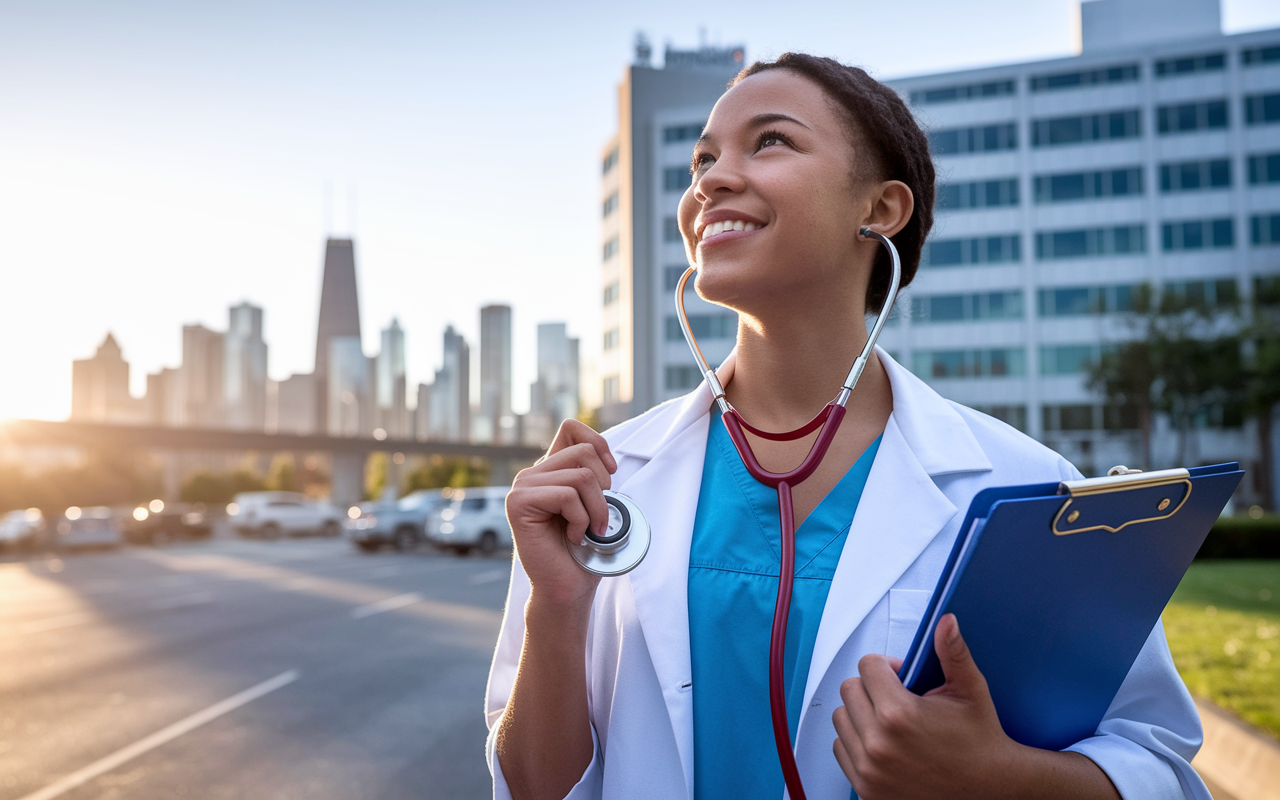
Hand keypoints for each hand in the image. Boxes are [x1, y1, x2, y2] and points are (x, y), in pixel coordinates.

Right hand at [506, 420, 616, 610]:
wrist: (568, 587)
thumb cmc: (586, 551)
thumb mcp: (597, 505)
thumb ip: (593, 477)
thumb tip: (608, 461)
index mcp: (551, 470)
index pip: (572, 429)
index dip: (598, 443)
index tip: (611, 474)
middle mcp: (533, 474)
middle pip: (584, 453)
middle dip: (604, 488)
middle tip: (599, 519)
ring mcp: (522, 486)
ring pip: (581, 476)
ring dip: (596, 509)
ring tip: (588, 531)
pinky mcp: (518, 503)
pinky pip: (567, 495)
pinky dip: (581, 519)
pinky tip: (573, 537)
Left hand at [831, 614, 1020, 799]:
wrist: (987, 790)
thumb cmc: (979, 740)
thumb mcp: (970, 691)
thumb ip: (952, 652)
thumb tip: (946, 621)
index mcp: (899, 714)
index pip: (867, 665)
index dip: (886, 666)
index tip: (901, 677)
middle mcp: (878, 743)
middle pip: (849, 689)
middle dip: (871, 687)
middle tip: (896, 697)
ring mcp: (869, 768)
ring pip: (841, 717)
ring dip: (860, 713)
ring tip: (890, 720)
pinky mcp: (864, 787)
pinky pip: (840, 747)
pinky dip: (856, 740)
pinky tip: (883, 741)